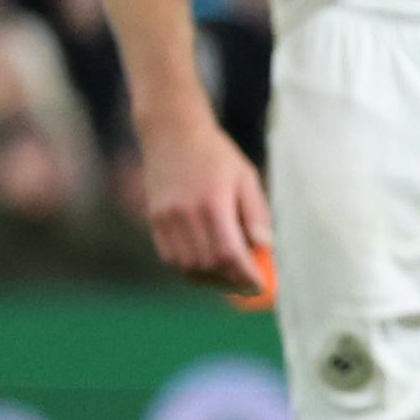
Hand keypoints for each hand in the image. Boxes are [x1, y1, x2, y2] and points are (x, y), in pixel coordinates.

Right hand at [141, 116, 274, 294]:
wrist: (172, 133)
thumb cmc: (216, 154)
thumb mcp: (246, 177)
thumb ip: (256, 213)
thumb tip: (266, 247)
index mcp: (212, 203)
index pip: (228, 254)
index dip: (245, 276)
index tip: (262, 286)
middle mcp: (184, 214)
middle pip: (207, 265)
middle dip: (231, 282)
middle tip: (250, 286)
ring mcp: (165, 219)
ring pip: (186, 267)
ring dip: (210, 281)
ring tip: (231, 280)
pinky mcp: (154, 220)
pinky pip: (170, 258)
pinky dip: (190, 270)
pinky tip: (207, 269)